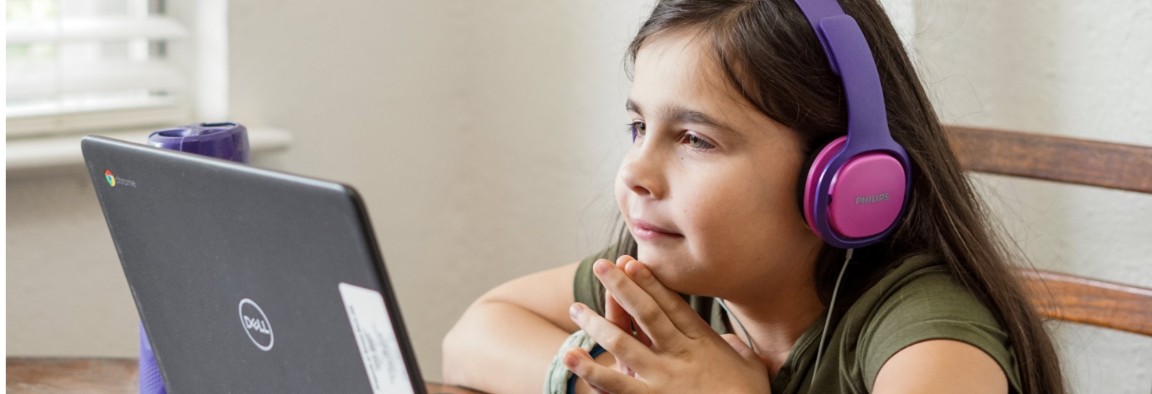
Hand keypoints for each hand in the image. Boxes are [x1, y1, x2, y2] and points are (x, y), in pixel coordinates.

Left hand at [564, 256, 769, 392]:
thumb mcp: (750, 366)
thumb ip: (735, 348)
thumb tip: (728, 340)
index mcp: (701, 342)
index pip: (671, 305)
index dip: (650, 282)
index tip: (631, 261)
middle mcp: (679, 355)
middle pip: (645, 314)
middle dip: (622, 287)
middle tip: (601, 266)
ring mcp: (662, 378)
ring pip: (623, 344)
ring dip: (597, 324)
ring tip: (576, 309)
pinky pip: (615, 384)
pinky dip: (592, 370)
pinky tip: (571, 356)